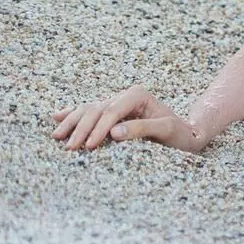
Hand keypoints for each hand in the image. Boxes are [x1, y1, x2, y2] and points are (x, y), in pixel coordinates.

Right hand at [50, 85, 205, 152]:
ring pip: (88, 109)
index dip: (98, 129)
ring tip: (57, 137)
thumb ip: (141, 129)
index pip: (112, 111)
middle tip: (70, 148)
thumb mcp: (166, 130)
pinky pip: (89, 111)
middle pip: (96, 109)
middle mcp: (125, 96)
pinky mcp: (113, 112)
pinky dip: (73, 115)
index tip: (89, 146)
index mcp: (138, 95)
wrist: (186, 134)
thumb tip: (113, 133)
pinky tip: (57, 116)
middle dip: (81, 129)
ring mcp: (117, 102)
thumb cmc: (179, 133)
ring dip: (71, 122)